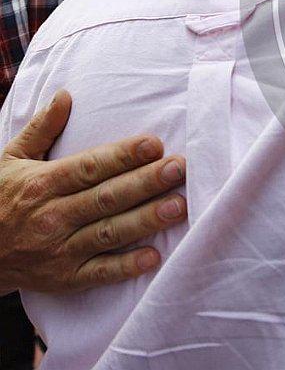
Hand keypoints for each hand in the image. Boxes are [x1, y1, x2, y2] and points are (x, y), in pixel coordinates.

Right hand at [0, 90, 187, 293]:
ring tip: (179, 206)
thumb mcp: (11, 160)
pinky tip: (154, 257)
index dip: (123, 156)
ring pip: (109, 233)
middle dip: (146, 182)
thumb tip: (66, 94)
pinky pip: (98, 273)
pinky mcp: (64, 278)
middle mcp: (52, 216)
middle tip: (179, 169)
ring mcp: (59, 250)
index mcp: (42, 184)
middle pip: (106, 197)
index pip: (89, 167)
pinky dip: (125, 267)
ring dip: (146, 220)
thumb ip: (42, 129)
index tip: (154, 144)